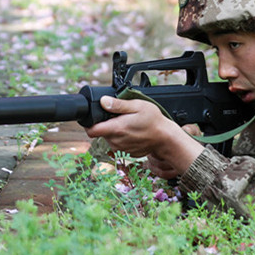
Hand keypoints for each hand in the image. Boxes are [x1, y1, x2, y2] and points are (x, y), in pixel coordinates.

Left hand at [85, 96, 203, 173]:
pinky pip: (117, 143)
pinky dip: (121, 137)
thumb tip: (102, 101)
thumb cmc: (153, 121)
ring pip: (109, 138)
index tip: (94, 116)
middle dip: (106, 124)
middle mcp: (115, 141)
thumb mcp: (137, 106)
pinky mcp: (125, 153)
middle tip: (119, 116)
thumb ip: (118, 104)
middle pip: (100, 132)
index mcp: (116, 129)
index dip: (88, 123)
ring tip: (128, 123)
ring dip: (114, 130)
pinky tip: (132, 132)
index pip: (90, 130)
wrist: (165, 139)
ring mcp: (120, 149)